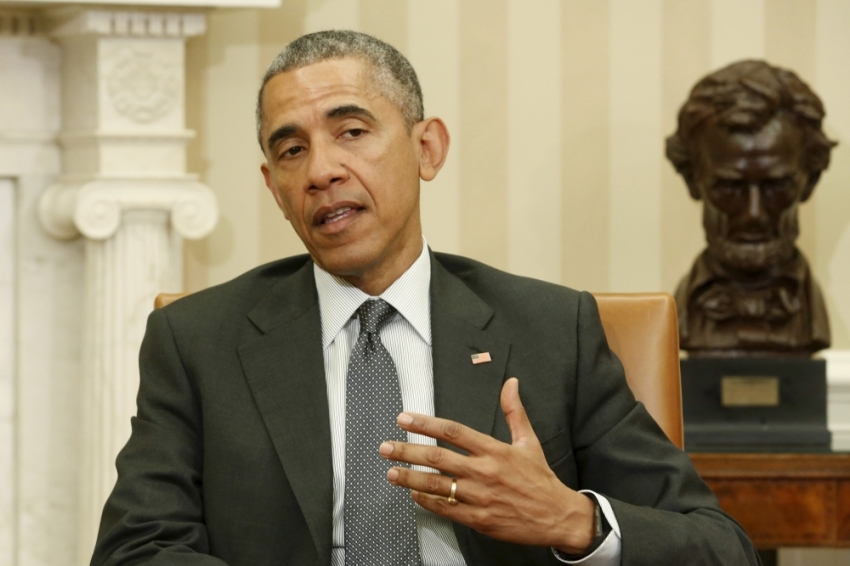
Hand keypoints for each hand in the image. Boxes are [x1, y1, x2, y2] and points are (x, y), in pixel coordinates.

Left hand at [379, 377, 595, 554]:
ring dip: (410, 478)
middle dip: (407, 451)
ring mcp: (479, 497)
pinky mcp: (478, 518)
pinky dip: (427, 501)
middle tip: (386, 447)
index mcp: (494, 450)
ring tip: (391, 472)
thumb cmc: (540, 479)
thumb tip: (511, 384)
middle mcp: (483, 472)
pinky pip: (446, 509)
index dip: (425, 424)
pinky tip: (414, 494)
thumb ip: (514, 412)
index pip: (453, 431)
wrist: (557, 516)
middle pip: (437, 458)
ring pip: (436, 485)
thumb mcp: (529, 441)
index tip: (405, 419)